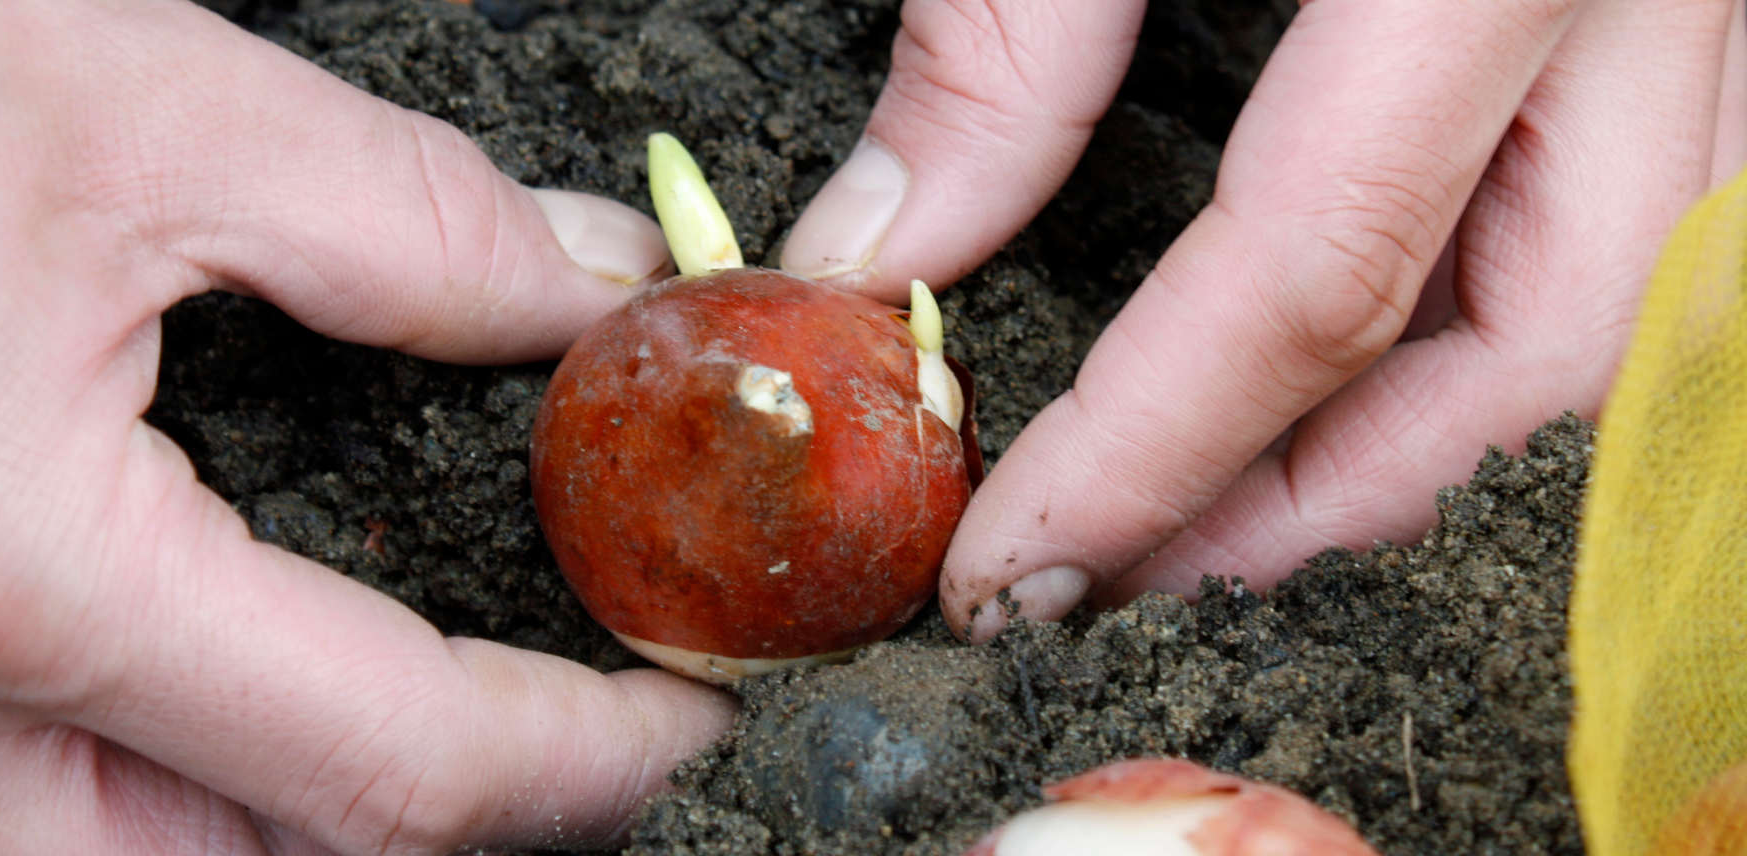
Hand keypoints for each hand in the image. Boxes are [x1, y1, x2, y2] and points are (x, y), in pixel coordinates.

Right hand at [0, 1, 732, 852]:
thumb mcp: (123, 95)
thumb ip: (399, 221)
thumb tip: (576, 291)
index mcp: (5, 569)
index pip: (382, 766)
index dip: (575, 754)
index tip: (673, 699)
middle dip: (433, 833)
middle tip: (563, 733)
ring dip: (275, 822)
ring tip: (405, 714)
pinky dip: (132, 772)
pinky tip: (201, 675)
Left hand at [779, 0, 1746, 638]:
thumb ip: (1009, 30)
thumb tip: (898, 251)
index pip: (1316, 273)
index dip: (1156, 454)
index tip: (1019, 562)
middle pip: (1540, 338)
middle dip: (1327, 492)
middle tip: (1143, 565)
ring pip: (1634, 297)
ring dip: (1437, 431)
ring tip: (1245, 497)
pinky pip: (1645, 203)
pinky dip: (1500, 311)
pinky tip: (1370, 348)